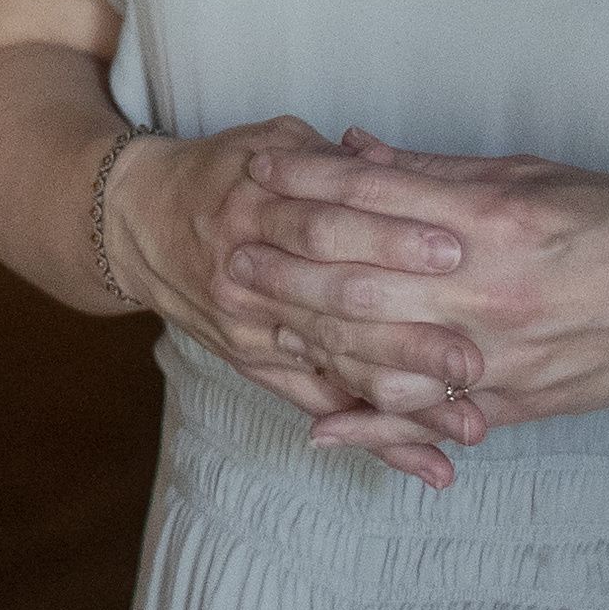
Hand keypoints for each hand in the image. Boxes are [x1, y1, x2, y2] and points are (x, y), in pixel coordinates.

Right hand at [106, 116, 489, 487]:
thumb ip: (333, 159)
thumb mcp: (271, 144)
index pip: (328, 222)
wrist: (136, 221)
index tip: (456, 252)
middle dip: (407, 336)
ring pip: (333, 366)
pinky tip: (429, 465)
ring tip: (470, 425)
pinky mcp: (253, 362)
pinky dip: (376, 438)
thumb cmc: (220, 174)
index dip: (390, 236)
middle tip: (472, 359)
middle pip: (334, 305)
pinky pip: (318, 404)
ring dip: (405, 403)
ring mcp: (250, 325)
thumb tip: (394, 163)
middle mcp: (249, 270)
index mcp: (256, 205)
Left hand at [230, 134, 608, 435]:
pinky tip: (324, 426)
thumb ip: (437, 172)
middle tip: (230, 249)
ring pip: (384, 355)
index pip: (376, 197)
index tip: (259, 169)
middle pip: (362, 279)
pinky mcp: (517, 403)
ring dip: (313, 341)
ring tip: (257, 323)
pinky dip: (376, 425)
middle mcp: (488, 290)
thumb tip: (355, 150)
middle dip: (288, 263)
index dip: (308, 180)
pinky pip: (433, 417)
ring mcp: (501, 355)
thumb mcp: (531, 175)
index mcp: (493, 219)